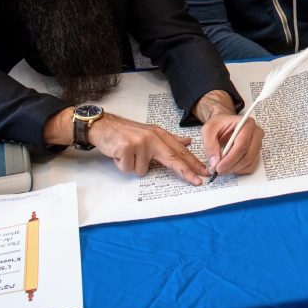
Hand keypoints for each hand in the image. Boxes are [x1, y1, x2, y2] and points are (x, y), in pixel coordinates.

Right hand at [88, 112, 209, 184]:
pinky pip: (128, 168)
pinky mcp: (127, 147)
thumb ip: (169, 140)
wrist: (103, 126)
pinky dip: (121, 165)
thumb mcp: (150, 133)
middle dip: (186, 171)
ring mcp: (140, 142)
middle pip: (173, 158)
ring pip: (142, 170)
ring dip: (132, 166)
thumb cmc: (126, 133)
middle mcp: (152, 137)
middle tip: (198, 182)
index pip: (179, 151)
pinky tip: (118, 154)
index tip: (204, 172)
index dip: (193, 162)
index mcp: (159, 134)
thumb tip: (188, 142)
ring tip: (126, 155)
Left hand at [201, 113, 263, 174]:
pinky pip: (251, 166)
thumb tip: (215, 162)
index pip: (242, 144)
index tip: (218, 167)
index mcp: (246, 124)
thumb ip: (210, 145)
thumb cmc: (218, 125)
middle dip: (232, 166)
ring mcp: (258, 144)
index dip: (230, 159)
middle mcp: (256, 133)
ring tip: (222, 168)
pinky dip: (240, 170)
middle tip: (218, 170)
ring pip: (250, 163)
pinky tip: (230, 167)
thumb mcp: (208, 130)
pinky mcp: (257, 152)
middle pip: (247, 156)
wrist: (224, 124)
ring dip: (235, 169)